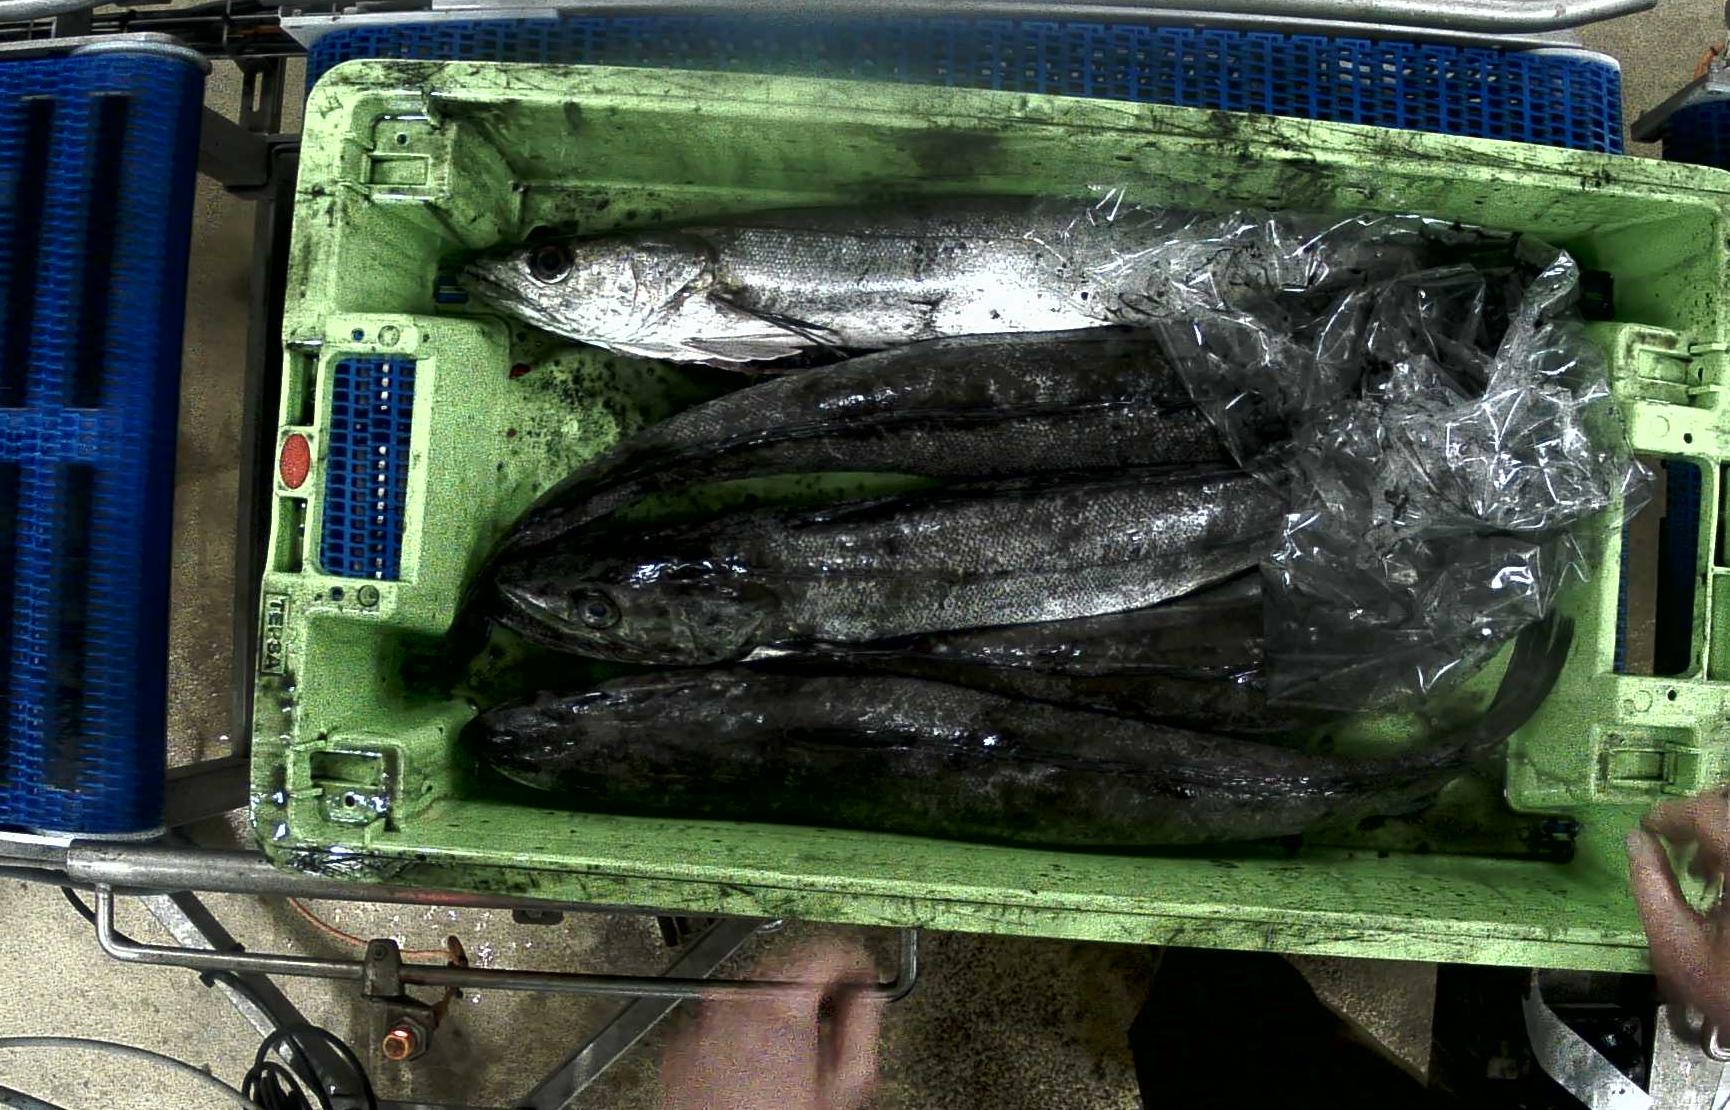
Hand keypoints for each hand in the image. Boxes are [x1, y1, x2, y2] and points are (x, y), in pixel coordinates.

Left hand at [660, 935, 884, 1109]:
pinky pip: (725, 1013)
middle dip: (816, 987)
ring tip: (792, 1051)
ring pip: (756, 988)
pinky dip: (745, 1025)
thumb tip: (867, 993)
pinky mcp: (684, 1036)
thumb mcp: (844, 1083)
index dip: (853, 963)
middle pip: (790, 964)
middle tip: (831, 1020)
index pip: (828, 950)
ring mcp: (705, 1016)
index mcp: (782, 1003)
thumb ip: (863, 1024)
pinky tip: (757, 1060)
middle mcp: (738, 998)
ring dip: (779, 1006)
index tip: (860, 978)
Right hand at [1626, 787, 1729, 1028]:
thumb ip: (1651, 885)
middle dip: (1702, 817)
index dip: (1673, 812)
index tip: (1647, 827)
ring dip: (1721, 835)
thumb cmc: (1729, 991)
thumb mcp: (1677, 945)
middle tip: (1675, 844)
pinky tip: (1724, 886)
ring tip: (1700, 871)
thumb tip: (1637, 840)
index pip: (1712, 814)